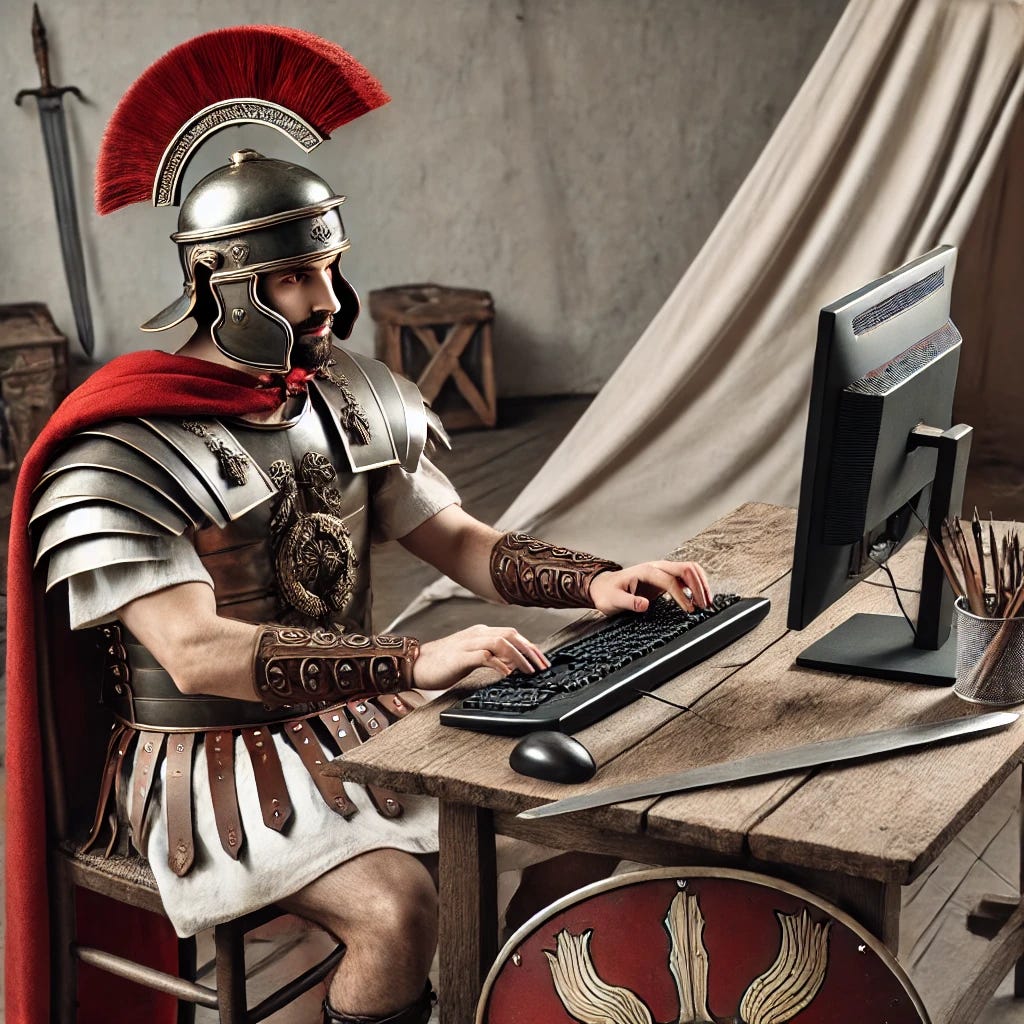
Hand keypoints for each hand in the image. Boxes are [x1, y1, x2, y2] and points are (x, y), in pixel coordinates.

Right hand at [412, 624, 549, 689]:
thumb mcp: (471, 656)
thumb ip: (491, 656)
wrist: (415, 664)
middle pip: (511, 635)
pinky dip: (499, 664)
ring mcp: (468, 643)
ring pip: (501, 642)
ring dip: (519, 657)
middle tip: (542, 667)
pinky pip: (484, 656)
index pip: (512, 634)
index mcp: (480, 633)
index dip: (530, 647)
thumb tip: (513, 664)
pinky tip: (507, 674)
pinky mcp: (460, 656)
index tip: (542, 661)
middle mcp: (477, 634)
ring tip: (529, 671)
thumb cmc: (442, 662)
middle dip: (530, 651)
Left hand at [589, 560, 711, 614]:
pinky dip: (697, 585)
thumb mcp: (613, 600)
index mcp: (645, 571)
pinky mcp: (666, 577)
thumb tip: (644, 605)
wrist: (603, 587)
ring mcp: (662, 571)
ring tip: (707, 603)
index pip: (670, 581)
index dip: (682, 595)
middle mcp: (656, 567)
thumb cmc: (608, 594)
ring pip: (690, 570)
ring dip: (701, 584)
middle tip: (705, 606)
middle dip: (698, 587)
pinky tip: (699, 599)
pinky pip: (687, 576)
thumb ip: (628, 602)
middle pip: (686, 569)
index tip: (689, 610)